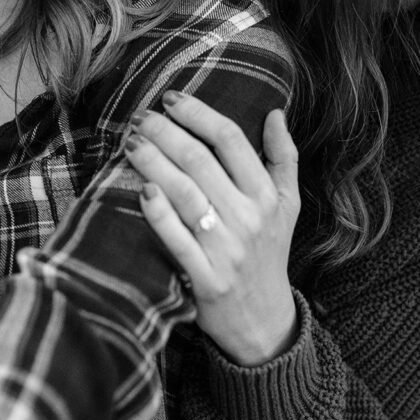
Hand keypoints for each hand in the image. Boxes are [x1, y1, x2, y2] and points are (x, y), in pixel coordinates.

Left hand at [124, 92, 299, 366]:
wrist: (264, 320)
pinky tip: (142, 191)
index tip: (171, 98)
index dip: (199, 114)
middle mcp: (248, 218)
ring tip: (132, 142)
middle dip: (166, 132)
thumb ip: (283, 157)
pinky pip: (178, 240)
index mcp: (267, 195)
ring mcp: (226, 248)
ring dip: (155, 163)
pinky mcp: (206, 278)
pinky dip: (159, 215)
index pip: (232, 140)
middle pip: (201, 161)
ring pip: (185, 194)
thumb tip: (275, 112)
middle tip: (140, 115)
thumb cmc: (269, 251)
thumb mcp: (288, 204)